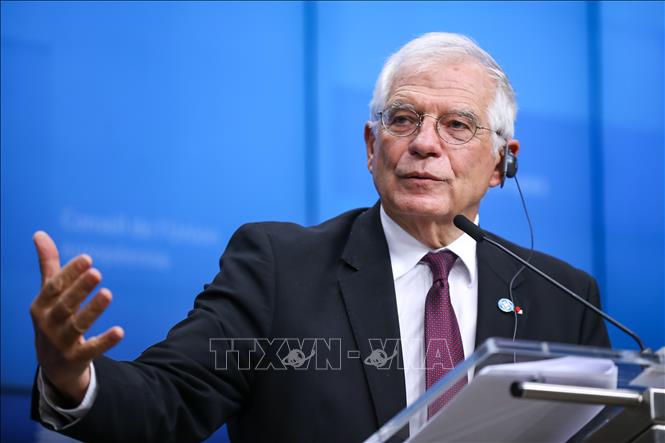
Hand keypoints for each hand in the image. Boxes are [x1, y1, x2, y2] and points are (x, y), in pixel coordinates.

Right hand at [30, 231, 123, 404]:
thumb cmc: (53, 319)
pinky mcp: (76, 358)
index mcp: (41, 306)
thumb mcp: (48, 294)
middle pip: (65, 305)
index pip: (54, 287)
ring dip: (92, 310)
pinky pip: (91, 349)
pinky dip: (105, 341)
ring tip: (108, 294)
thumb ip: (48, 265)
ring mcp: (61, 342)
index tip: (87, 258)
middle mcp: (48, 324)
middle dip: (80, 289)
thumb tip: (39, 233)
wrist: (52, 364)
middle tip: (97, 273)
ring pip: (77, 325)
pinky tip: (120, 331)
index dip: (70, 273)